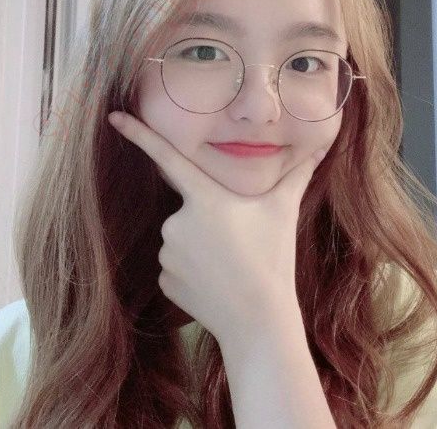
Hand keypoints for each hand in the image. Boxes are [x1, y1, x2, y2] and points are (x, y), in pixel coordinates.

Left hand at [107, 110, 326, 344]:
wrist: (258, 320)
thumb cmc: (273, 258)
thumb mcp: (284, 211)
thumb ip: (299, 175)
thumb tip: (323, 147)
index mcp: (205, 198)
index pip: (167, 158)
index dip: (139, 135)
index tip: (113, 116)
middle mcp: (178, 222)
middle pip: (189, 208)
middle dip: (210, 219)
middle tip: (240, 241)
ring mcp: (168, 253)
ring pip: (182, 238)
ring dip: (201, 244)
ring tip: (230, 263)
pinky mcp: (165, 280)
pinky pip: (177, 264)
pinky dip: (194, 268)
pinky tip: (216, 280)